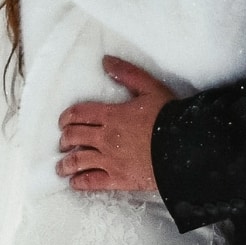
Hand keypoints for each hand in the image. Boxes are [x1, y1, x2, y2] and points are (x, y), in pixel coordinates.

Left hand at [58, 57, 173, 193]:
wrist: (184, 147)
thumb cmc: (169, 117)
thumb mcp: (150, 88)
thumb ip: (127, 74)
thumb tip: (106, 61)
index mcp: (111, 115)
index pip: (79, 114)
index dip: (66, 117)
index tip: (63, 122)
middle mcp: (105, 138)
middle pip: (74, 137)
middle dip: (65, 139)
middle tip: (64, 142)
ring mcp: (110, 160)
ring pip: (78, 161)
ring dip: (66, 163)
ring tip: (61, 167)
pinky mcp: (118, 179)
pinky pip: (92, 182)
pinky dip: (80, 183)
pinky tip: (74, 183)